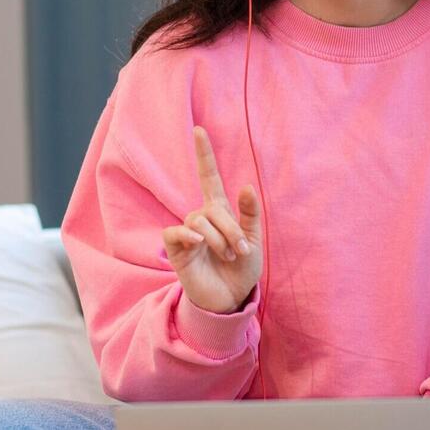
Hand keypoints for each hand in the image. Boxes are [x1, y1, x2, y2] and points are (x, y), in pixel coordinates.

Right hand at [161, 126, 262, 313]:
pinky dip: (188, 235)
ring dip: (218, 239)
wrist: (230, 299)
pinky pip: (176, 232)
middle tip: (241, 250)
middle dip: (230, 229)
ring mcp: (188, 233)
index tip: (199, 130)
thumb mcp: (253, 240)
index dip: (204, 154)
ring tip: (228, 256)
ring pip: (199, 221)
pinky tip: (197, 244)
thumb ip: (250, 214)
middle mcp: (202, 218)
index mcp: (220, 211)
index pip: (210, 177)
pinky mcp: (177, 249)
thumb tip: (246, 185)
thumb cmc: (241, 269)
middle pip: (212, 208)